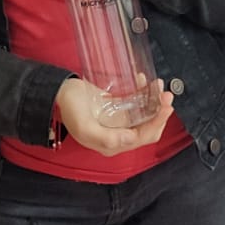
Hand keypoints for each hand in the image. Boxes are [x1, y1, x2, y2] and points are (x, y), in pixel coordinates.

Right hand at [54, 77, 174, 156]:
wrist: (59, 92)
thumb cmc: (70, 109)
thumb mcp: (84, 126)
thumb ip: (106, 137)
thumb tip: (130, 139)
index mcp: (113, 144)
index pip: (143, 137)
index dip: (157, 123)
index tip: (166, 106)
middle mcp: (120, 135)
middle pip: (148, 127)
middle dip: (160, 112)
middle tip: (166, 94)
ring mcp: (120, 121)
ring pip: (145, 114)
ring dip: (155, 101)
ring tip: (158, 85)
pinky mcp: (118, 107)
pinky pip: (136, 102)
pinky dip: (144, 92)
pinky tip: (144, 80)